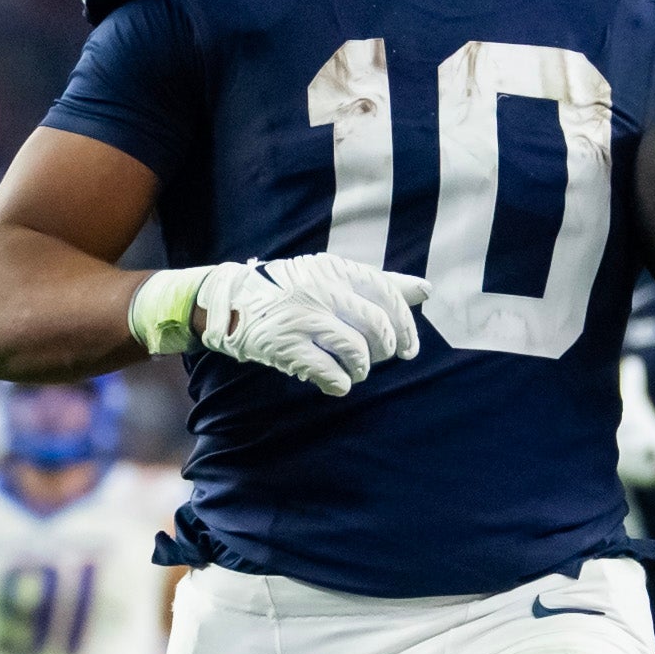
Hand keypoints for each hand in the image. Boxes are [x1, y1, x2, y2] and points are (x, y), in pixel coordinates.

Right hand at [145, 255, 423, 397]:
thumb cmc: (291, 291)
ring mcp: (302, 318)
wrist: (229, 301)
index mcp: (335, 269)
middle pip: (377, 327)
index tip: (409, 349)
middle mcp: (320, 290)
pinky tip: (335, 384)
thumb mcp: (332, 277)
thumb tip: (425, 290)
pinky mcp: (285, 345)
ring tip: (352, 371)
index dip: (406, 326)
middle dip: (386, 351)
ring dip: (361, 369)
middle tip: (377, 360)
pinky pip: (330, 373)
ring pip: (357, 352)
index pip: (387, 295)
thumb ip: (378, 284)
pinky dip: (339, 384)